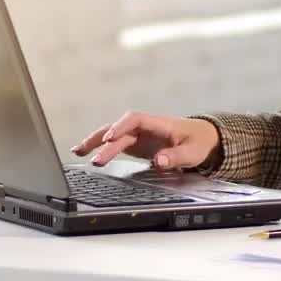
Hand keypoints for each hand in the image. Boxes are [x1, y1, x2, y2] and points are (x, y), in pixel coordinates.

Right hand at [71, 111, 220, 169]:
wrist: (203, 138)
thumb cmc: (198, 141)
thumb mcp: (193, 151)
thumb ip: (176, 156)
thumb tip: (159, 161)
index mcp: (158, 123)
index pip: (135, 119)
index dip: (121, 127)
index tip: (111, 138)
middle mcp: (144, 127)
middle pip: (119, 128)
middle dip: (104, 141)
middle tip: (93, 157)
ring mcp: (138, 134)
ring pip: (113, 135)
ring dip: (95, 141)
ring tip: (77, 151)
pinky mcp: (135, 143)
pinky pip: (114, 143)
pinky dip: (99, 147)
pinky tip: (84, 152)